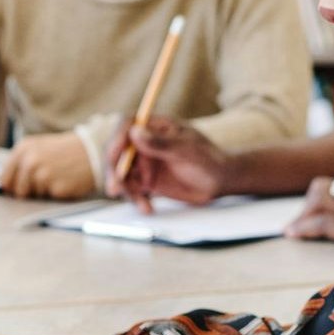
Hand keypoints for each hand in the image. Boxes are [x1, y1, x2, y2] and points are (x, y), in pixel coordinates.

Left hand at [0, 133, 95, 199]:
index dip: (11, 186)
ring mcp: (43, 175)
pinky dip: (55, 194)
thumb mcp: (38, 148)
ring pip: (33, 195)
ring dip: (43, 191)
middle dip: (28, 190)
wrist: (91, 152)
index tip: (19, 187)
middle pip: (18, 190)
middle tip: (44, 180)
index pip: (5, 179)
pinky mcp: (56, 187)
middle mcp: (30, 161)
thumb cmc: (62, 151)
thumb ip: (17, 163)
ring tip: (56, 177)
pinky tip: (64, 181)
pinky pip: (48, 198)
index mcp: (23, 149)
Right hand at [107, 116, 228, 210]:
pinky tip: (147, 208)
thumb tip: (134, 132)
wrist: (220, 181)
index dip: (117, 139)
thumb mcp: (186, 150)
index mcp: (155, 126)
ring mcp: (144, 162)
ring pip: (122, 174)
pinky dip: (136, 199)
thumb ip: (160, 143)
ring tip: (143, 205)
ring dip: (127, 190)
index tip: (114, 156)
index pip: (127, 126)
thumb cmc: (208, 159)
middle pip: (118, 152)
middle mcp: (145, 142)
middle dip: (115, 171)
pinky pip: (132, 189)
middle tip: (115, 188)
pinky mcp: (146, 180)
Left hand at [285, 176, 333, 257]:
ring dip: (302, 219)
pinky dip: (306, 228)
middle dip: (305, 208)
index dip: (313, 201)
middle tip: (294, 227)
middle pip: (323, 190)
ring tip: (291, 232)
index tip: (303, 219)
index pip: (331, 186)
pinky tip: (295, 235)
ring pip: (321, 204)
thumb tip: (322, 215)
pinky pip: (325, 224)